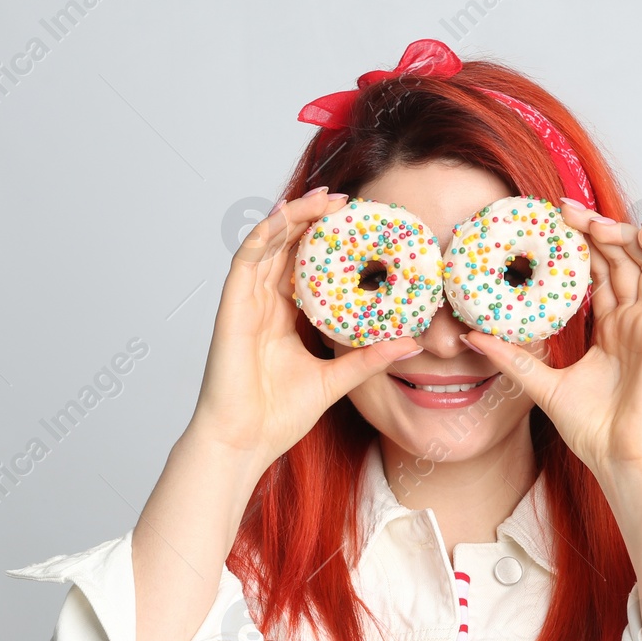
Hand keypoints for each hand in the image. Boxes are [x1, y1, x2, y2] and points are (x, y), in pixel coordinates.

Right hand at [187, 187, 422, 466]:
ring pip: (268, 243)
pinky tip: (289, 217)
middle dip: (314, 218)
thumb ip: (369, 358)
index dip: (326, 241)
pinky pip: (247, 258)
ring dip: (294, 215)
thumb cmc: (278, 416)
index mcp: (283, 317)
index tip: (359, 225)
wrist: (244, 441)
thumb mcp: (337, 380)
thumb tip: (410, 343)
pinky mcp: (231, 306)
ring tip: (325, 199)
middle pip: (287, 247)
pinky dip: (267, 233)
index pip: (304, 266)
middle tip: (347, 200)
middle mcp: (263, 303)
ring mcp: (245, 302)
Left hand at [458, 198, 641, 481]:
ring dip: (626, 235)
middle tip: (564, 210)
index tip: (552, 223)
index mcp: (611, 330)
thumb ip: (511, 357)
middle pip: (622, 260)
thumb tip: (470, 336)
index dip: (581, 245)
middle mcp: (634, 321)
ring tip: (593, 222)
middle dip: (596, 230)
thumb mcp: (541, 385)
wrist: (622, 459)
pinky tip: (641, 235)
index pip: (601, 273)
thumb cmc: (593, 431)